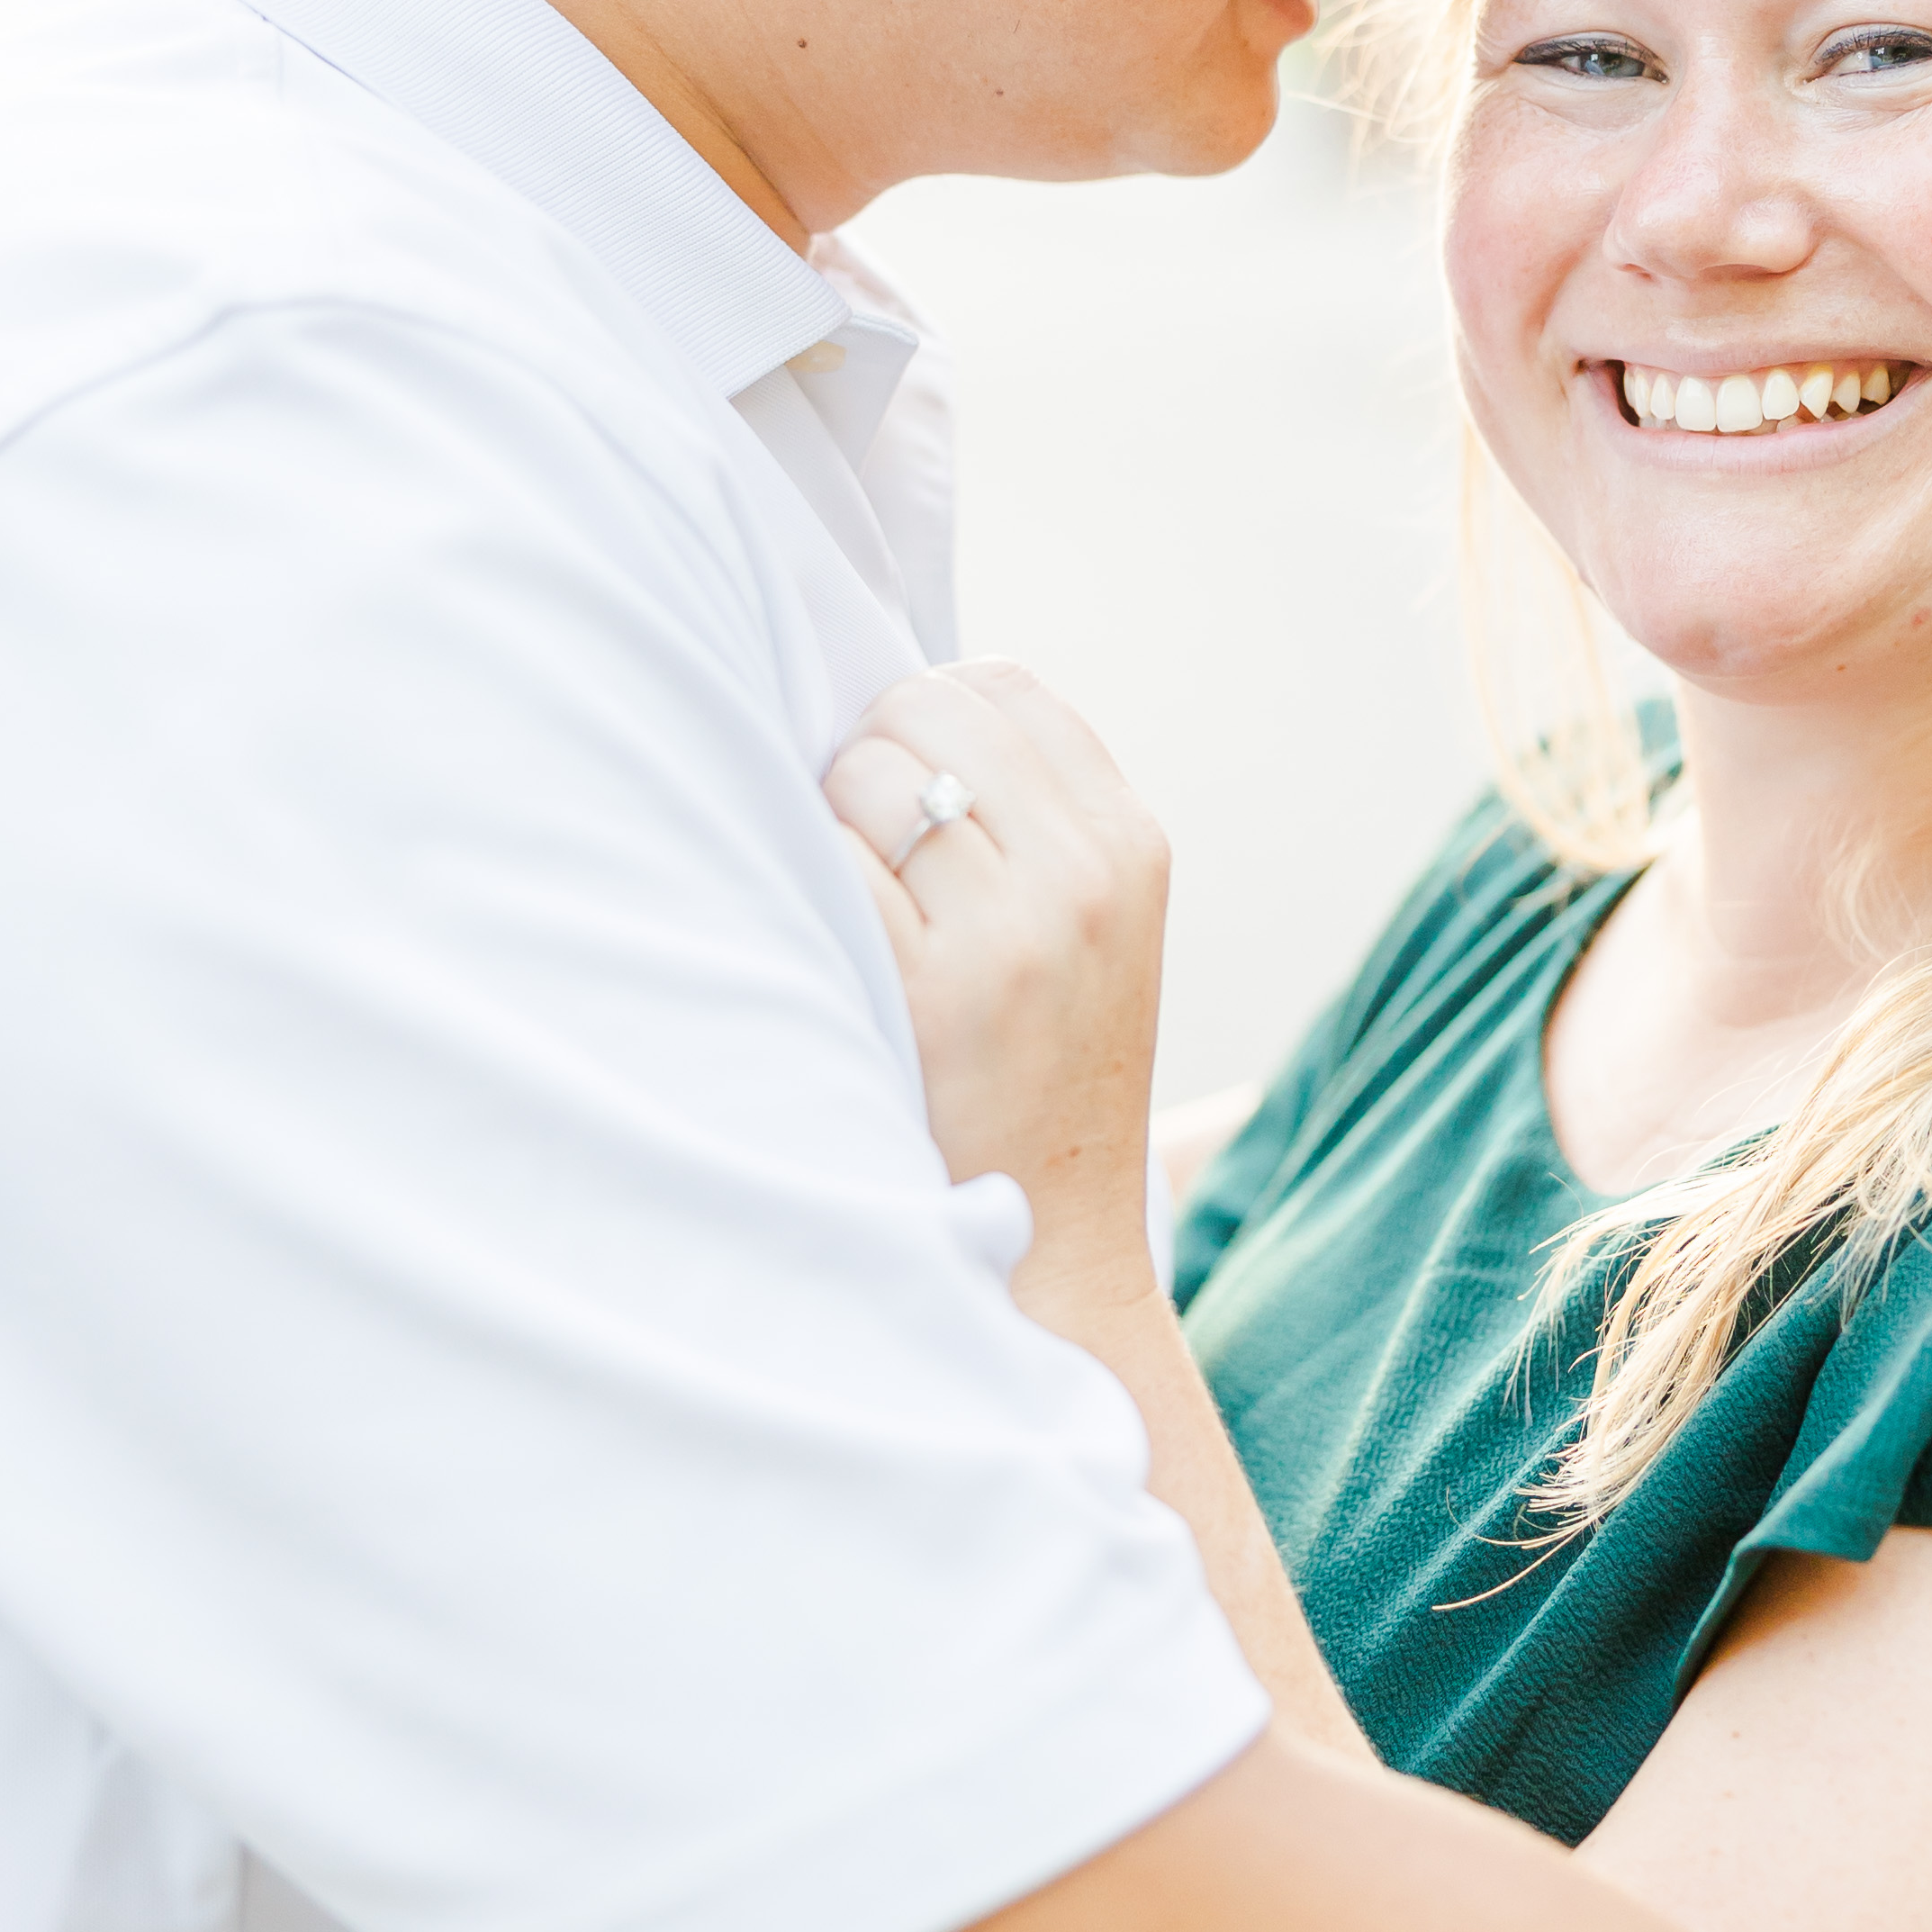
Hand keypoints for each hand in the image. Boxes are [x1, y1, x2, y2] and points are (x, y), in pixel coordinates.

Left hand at [824, 661, 1169, 1330]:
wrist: (1051, 1246)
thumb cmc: (1038, 1072)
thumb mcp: (1090, 924)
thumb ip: (1031, 812)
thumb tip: (896, 703)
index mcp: (1131, 844)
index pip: (1002, 685)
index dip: (930, 718)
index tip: (912, 797)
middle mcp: (1085, 878)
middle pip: (925, 711)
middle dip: (872, 761)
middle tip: (872, 862)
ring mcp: (1011, 936)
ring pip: (868, 773)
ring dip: (830, 823)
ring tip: (857, 914)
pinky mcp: (929, 994)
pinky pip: (826, 856)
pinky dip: (800, 882)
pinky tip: (825, 948)